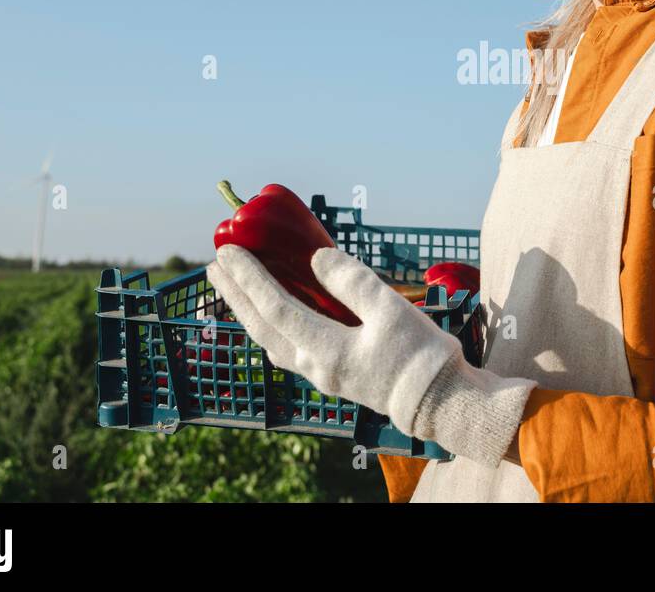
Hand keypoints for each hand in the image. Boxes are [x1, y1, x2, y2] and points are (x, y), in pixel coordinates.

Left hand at [206, 243, 460, 437]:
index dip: (249, 278)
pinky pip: (286, 349)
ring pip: (270, 341)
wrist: (440, 403)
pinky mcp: (333, 377)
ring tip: (233, 289)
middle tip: (214, 266)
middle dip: (236, 295)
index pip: (275, 308)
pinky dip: (269, 326)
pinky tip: (270, 317)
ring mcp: (322, 375)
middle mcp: (314, 366)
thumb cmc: (420, 354)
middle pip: (262, 327)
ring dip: (247, 312)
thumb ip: (351, 281)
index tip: (229, 251)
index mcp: (326, 349)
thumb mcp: (390, 309)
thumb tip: (317, 258)